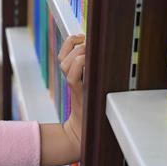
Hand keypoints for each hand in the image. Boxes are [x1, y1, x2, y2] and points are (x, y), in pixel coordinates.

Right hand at [59, 34, 85, 152]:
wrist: (83, 130)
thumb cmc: (91, 108)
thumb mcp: (92, 84)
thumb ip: (92, 70)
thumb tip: (102, 53)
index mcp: (72, 75)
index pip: (64, 54)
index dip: (70, 41)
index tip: (81, 35)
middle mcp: (70, 79)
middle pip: (63, 57)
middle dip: (73, 45)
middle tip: (86, 44)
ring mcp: (73, 86)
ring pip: (66, 64)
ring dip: (77, 54)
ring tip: (88, 53)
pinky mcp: (78, 94)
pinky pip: (73, 77)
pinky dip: (79, 66)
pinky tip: (88, 64)